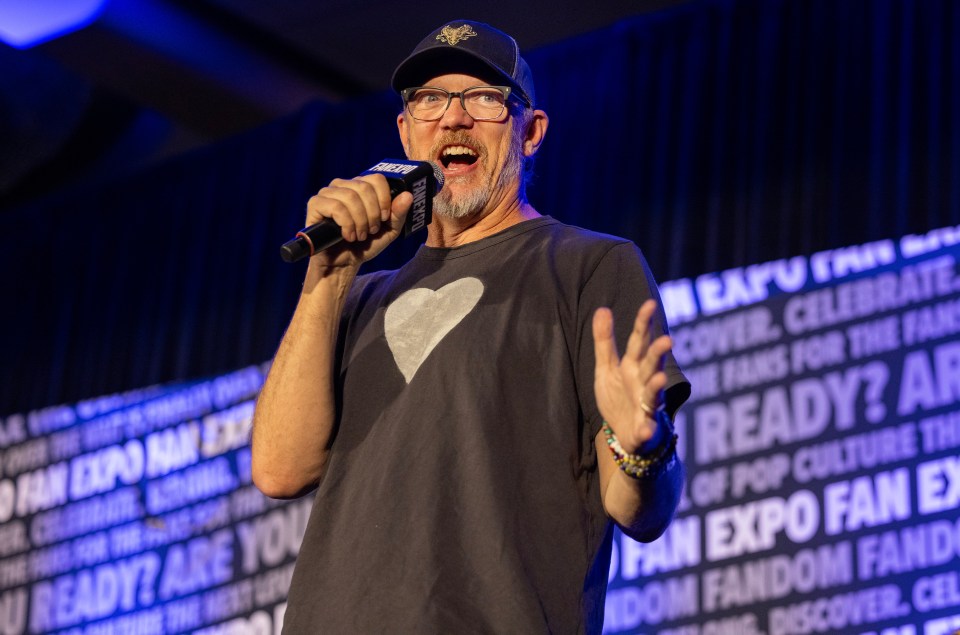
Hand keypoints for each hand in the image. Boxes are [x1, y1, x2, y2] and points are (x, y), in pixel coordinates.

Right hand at [304, 173, 413, 268]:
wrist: (343, 263)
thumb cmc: (365, 245)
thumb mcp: (388, 231)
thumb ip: (398, 214)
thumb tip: (407, 195)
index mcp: (361, 187)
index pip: (377, 179)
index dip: (384, 199)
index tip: (383, 218)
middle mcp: (344, 185)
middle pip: (364, 188)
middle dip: (372, 214)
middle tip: (370, 231)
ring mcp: (328, 193)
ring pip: (350, 197)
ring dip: (360, 221)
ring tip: (359, 235)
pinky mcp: (315, 204)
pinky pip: (335, 206)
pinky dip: (346, 224)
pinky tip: (347, 235)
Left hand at [593, 299, 671, 453]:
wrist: (624, 434)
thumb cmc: (619, 397)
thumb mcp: (607, 368)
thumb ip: (605, 341)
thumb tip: (602, 309)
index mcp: (634, 366)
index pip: (639, 341)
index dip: (644, 323)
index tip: (650, 304)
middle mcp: (644, 382)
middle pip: (651, 365)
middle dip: (658, 354)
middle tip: (667, 341)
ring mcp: (647, 405)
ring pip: (654, 394)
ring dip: (657, 386)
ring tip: (661, 378)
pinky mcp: (645, 429)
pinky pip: (647, 428)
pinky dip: (648, 429)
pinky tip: (647, 428)